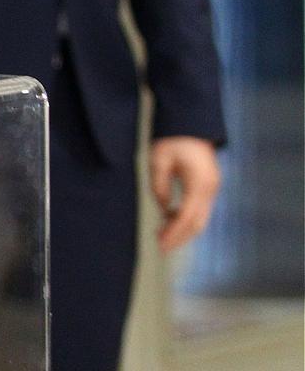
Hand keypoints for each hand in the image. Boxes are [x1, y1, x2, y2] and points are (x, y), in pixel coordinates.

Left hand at [149, 136, 220, 252]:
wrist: (190, 124)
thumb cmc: (172, 139)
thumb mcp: (158, 160)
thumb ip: (159, 186)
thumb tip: (164, 209)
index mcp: (199, 183)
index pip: (186, 217)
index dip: (173, 233)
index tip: (160, 244)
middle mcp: (210, 189)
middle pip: (197, 223)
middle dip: (180, 237)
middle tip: (161, 247)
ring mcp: (212, 188)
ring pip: (200, 218)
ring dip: (183, 229)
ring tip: (162, 235)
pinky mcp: (209, 186)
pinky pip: (200, 209)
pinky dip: (186, 218)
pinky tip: (169, 218)